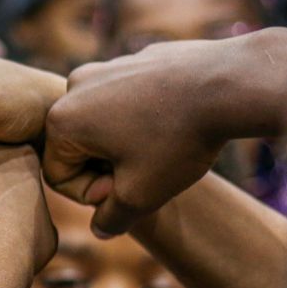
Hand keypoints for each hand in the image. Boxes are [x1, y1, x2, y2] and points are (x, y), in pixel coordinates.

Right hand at [43, 28, 286, 234]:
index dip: (93, 194)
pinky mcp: (132, 60)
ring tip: (162, 148)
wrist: (228, 84)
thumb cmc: (178, 140)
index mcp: (62, 120)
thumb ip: (111, 219)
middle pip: (77, 147)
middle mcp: (74, 86)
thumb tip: (100, 228)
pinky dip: (143, 119)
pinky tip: (174, 124)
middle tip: (147, 172)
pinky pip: (126, 101)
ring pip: (102, 124)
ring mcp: (105, 67)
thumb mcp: (141, 196)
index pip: (58, 176)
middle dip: (107, 167)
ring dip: (124, 145)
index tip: (129, 189)